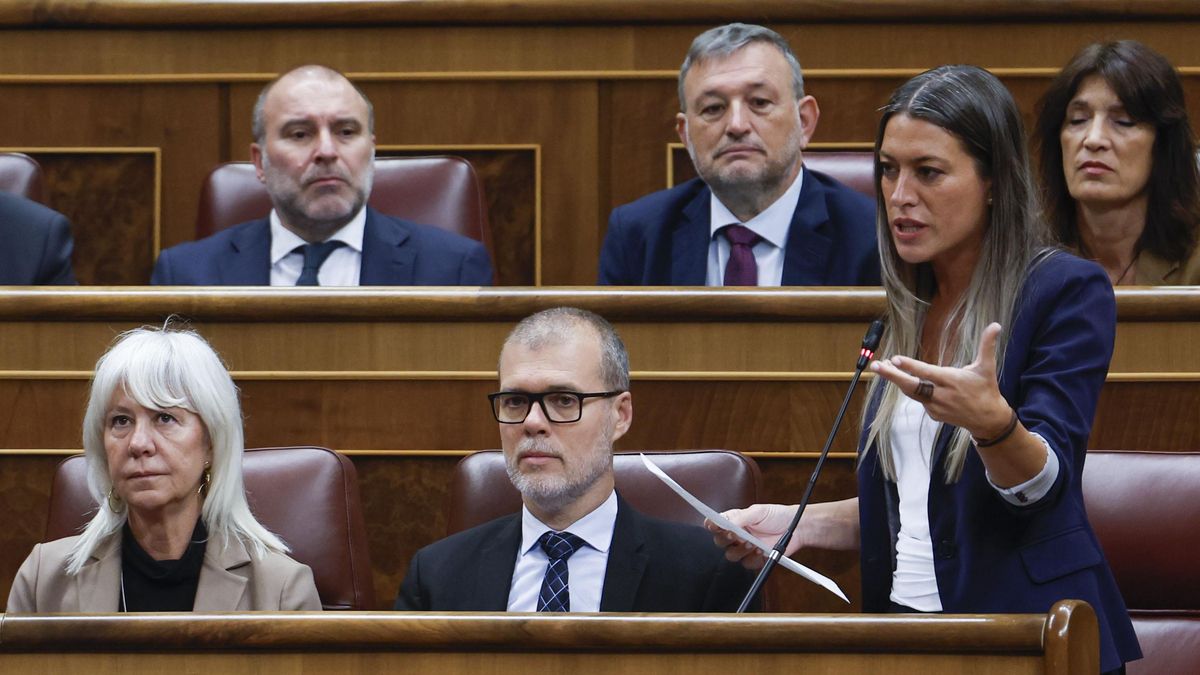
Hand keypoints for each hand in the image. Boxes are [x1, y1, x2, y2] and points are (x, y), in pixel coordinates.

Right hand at [705, 503, 798, 568]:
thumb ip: (740, 517)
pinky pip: (747, 564)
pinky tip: (761, 551)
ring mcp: (745, 548)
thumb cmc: (776, 516)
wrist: (796, 528)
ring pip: (731, 555)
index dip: (711, 525)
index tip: (713, 525)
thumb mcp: (758, 512)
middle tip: (735, 534)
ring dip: (739, 550)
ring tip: (752, 543)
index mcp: (734, 521)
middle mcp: (737, 535)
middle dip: (726, 539)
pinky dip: (753, 558)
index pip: (715, 524)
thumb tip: (725, 522)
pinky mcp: (755, 559)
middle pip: (720, 541)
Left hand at [869, 322, 1012, 438]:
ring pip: (912, 393)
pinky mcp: (934, 414)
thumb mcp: (987, 367)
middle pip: (912, 386)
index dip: (910, 366)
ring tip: (883, 367)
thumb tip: (996, 325)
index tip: (894, 359)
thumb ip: (987, 345)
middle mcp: (941, 395)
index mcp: (952, 381)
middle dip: (892, 376)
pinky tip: (904, 379)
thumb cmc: (986, 390)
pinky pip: (919, 399)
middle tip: (876, 366)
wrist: (988, 420)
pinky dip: (911, 389)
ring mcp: (936, 407)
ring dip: (897, 380)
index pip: (926, 372)